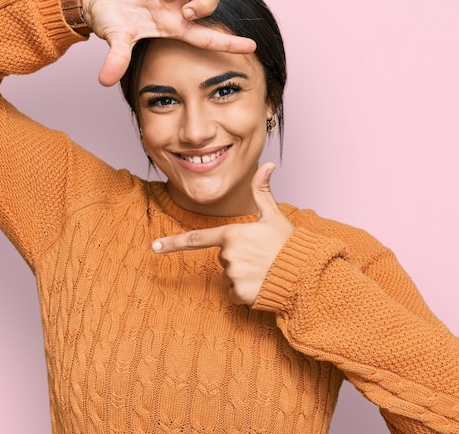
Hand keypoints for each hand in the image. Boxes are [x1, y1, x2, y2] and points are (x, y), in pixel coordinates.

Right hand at [81, 0, 255, 85]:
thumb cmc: (109, 20)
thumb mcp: (116, 39)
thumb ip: (117, 59)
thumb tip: (104, 81)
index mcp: (174, 27)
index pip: (208, 37)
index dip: (231, 43)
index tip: (251, 47)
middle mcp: (177, 5)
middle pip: (211, 2)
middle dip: (203, 5)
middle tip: (180, 8)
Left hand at [152, 163, 294, 305]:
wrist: (304, 274)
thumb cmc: (289, 244)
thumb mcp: (275, 216)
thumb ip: (263, 191)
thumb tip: (267, 164)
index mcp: (232, 234)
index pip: (196, 238)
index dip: (173, 243)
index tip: (154, 247)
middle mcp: (228, 255)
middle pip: (223, 257)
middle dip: (238, 257)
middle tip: (261, 255)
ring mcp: (233, 276)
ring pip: (229, 275)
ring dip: (243, 274)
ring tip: (264, 269)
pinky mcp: (240, 294)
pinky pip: (235, 293)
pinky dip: (246, 291)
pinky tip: (262, 284)